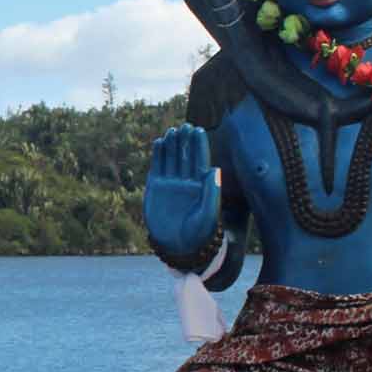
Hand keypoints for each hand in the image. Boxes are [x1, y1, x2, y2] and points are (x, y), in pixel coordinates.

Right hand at [144, 125, 220, 258]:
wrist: (176, 246)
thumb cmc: (197, 233)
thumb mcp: (208, 214)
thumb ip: (211, 192)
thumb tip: (215, 169)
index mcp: (201, 185)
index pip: (200, 160)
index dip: (199, 145)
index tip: (198, 130)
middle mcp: (186, 181)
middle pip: (185, 155)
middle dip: (185, 141)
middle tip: (185, 126)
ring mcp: (171, 183)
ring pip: (172, 158)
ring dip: (172, 145)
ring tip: (172, 132)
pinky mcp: (156, 187)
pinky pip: (158, 167)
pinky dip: (158, 154)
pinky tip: (160, 142)